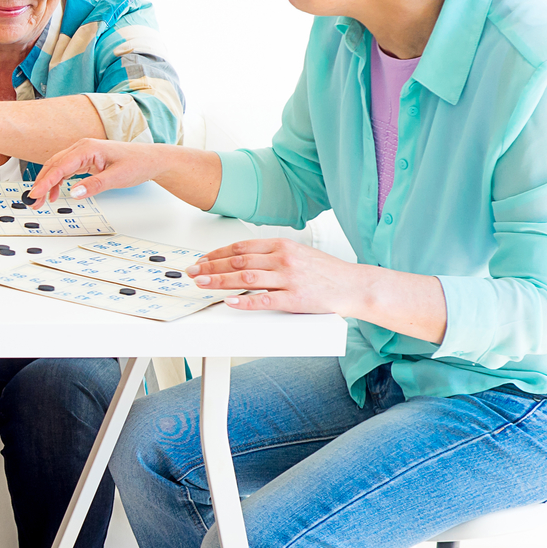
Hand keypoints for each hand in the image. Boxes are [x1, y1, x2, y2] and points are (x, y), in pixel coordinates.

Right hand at [26, 137, 169, 202]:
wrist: (151, 159)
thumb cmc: (137, 163)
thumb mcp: (118, 178)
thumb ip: (95, 185)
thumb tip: (74, 193)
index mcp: (88, 148)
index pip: (60, 166)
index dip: (45, 182)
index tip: (34, 195)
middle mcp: (82, 147)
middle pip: (53, 165)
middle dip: (41, 184)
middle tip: (32, 202)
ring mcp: (83, 153)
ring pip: (57, 167)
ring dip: (46, 183)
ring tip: (39, 201)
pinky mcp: (86, 159)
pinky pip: (66, 169)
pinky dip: (57, 181)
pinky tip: (53, 194)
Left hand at [188, 238, 361, 313]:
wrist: (354, 285)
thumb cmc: (325, 272)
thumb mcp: (297, 253)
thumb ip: (271, 255)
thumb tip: (241, 260)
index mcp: (282, 246)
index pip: (241, 247)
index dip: (217, 253)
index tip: (201, 259)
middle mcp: (284, 259)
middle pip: (238, 261)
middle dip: (211, 266)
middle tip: (193, 272)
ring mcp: (289, 279)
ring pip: (247, 278)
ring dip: (220, 281)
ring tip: (202, 284)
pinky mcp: (296, 299)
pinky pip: (265, 300)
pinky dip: (246, 301)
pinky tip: (230, 301)